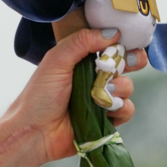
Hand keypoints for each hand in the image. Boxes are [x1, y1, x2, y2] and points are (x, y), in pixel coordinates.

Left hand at [3, 27, 144, 165]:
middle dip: (132, 61)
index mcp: (81, 61)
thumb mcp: (56, 61)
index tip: (127, 42)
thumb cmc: (39, 97)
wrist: (34, 133)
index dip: (123, 43)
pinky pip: (127, 110)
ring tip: (99, 95)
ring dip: (119, 88)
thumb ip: (80, 42)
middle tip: (126, 64)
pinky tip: (105, 110)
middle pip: (126, 64)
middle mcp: (94, 78)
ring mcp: (101, 98)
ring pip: (127, 86)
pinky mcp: (106, 119)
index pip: (111, 45)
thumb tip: (112, 32)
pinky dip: (121, 109)